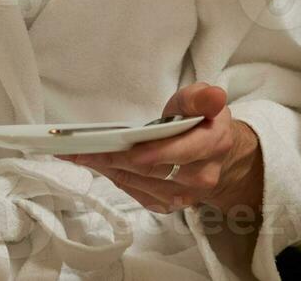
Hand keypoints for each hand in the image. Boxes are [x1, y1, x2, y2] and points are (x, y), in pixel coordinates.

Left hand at [66, 83, 263, 215]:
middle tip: (82, 149)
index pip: (180, 151)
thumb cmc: (203, 121)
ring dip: (110, 170)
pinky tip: (101, 166)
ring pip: (141, 185)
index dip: (150, 151)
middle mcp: (202, 176)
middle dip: (116, 159)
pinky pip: (138, 195)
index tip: (121, 146)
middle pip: (153, 171)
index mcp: (213, 144)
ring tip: (83, 155)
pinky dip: (117, 180)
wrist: (218, 155)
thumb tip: (214, 95)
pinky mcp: (171, 205)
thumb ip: (201, 97)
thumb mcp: (202, 100)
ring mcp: (186, 196)